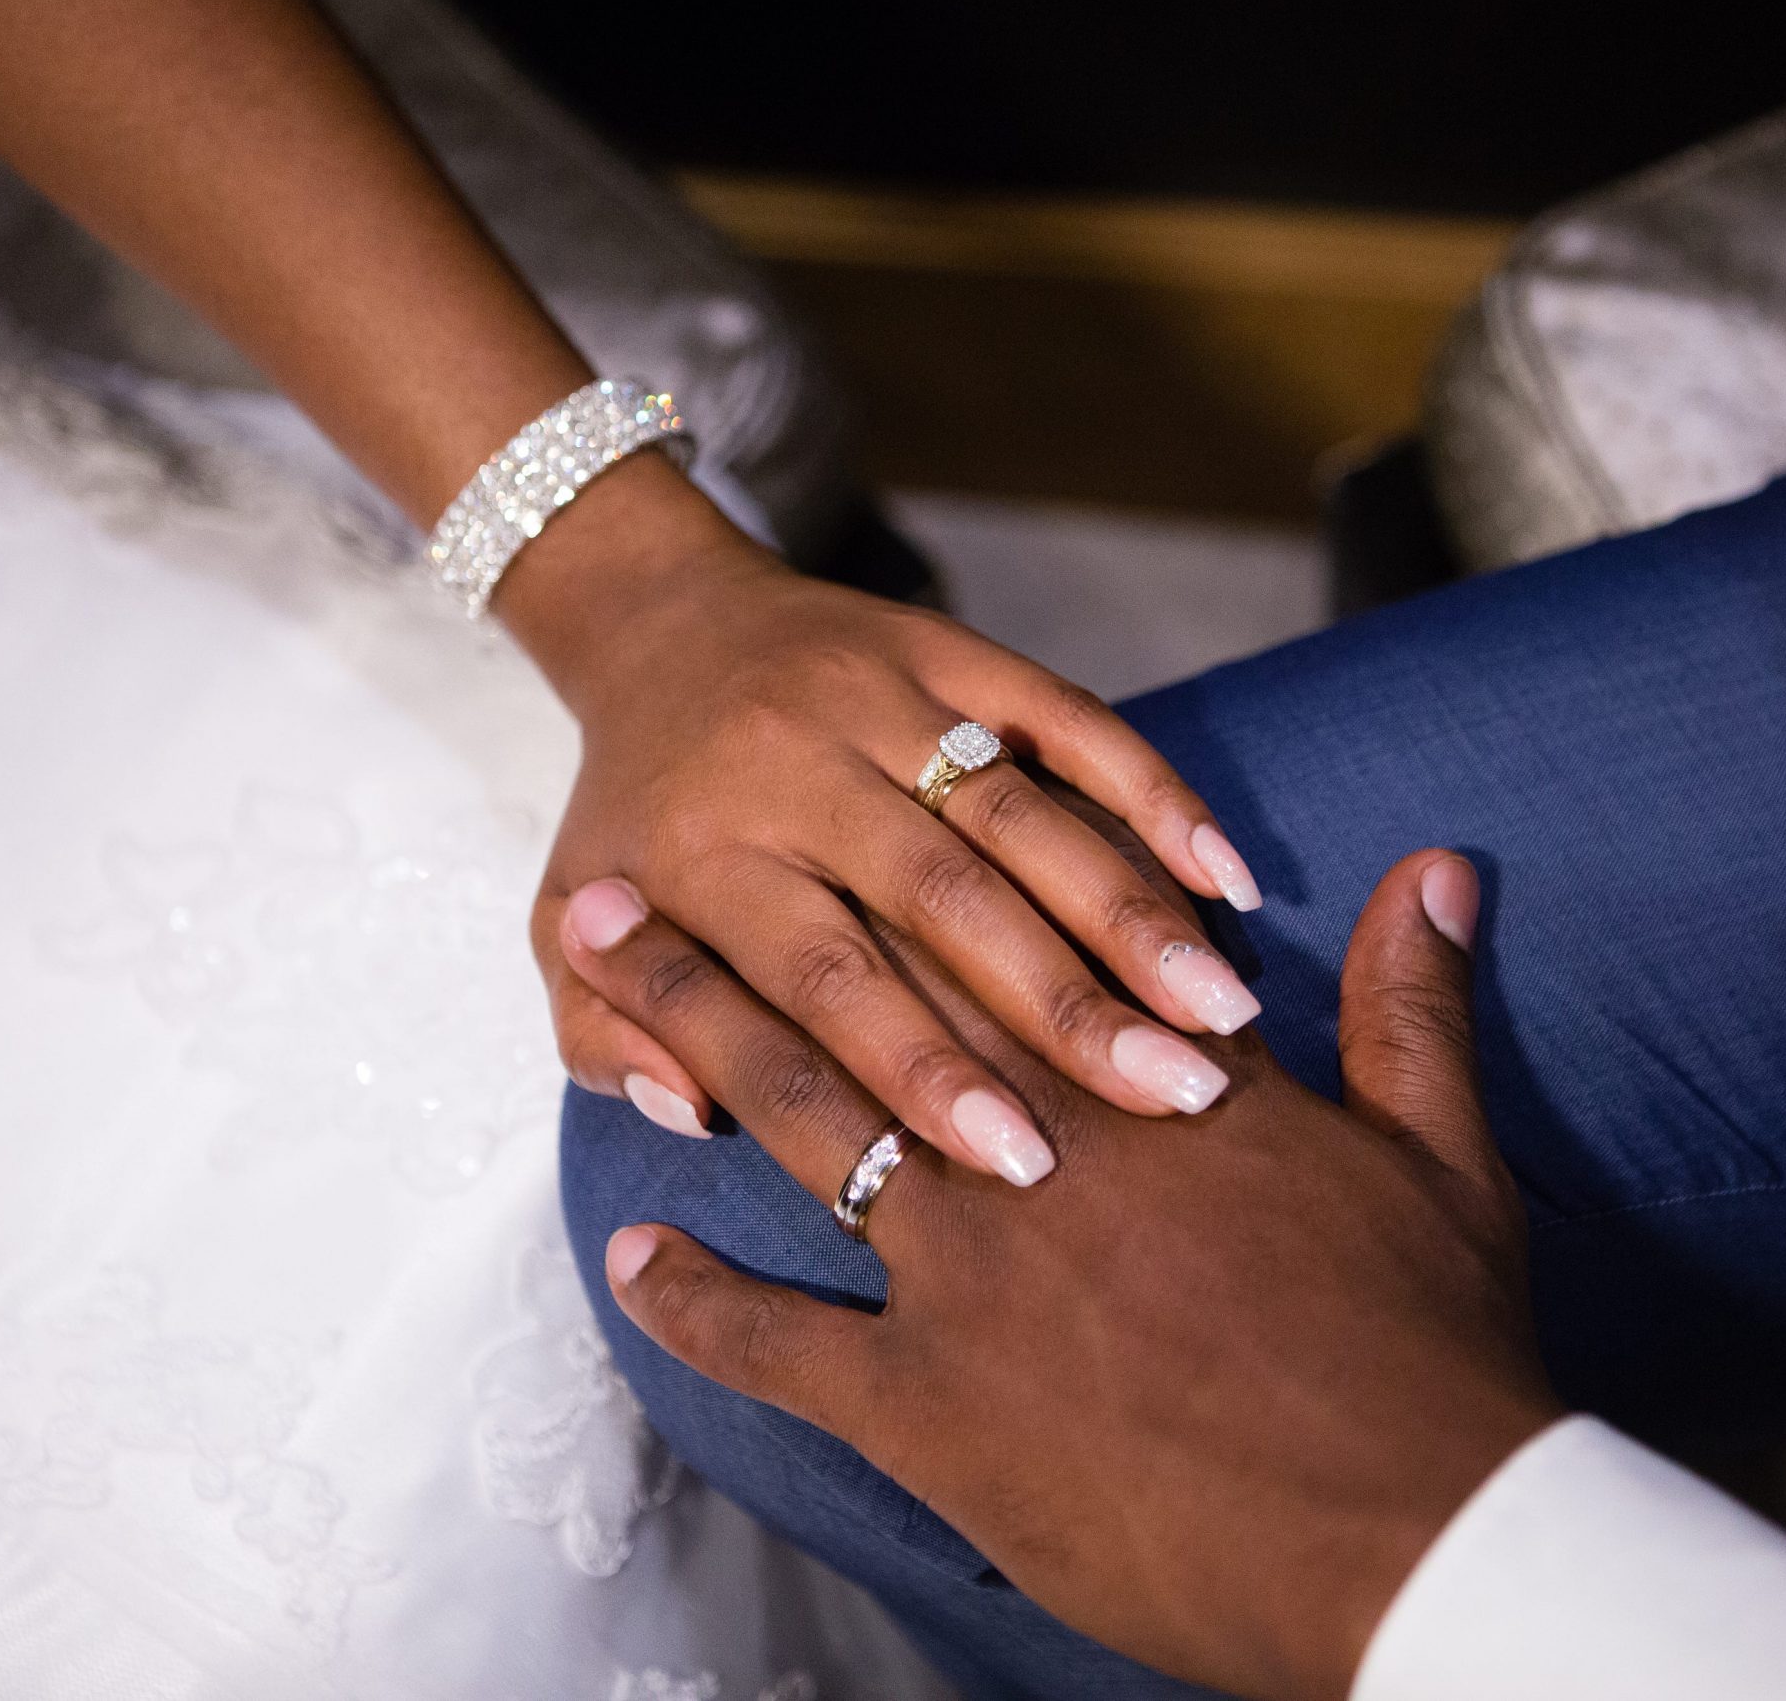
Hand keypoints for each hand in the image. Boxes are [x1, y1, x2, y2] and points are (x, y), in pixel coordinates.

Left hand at [520, 478, 1267, 1185]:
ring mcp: (882, 696)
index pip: (827, 980)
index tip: (1018, 1162)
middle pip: (946, 899)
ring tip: (1223, 1010)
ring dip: (1129, 911)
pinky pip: (1067, 713)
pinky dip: (1151, 786)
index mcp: (705, 855)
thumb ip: (606, 1034)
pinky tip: (1224, 873)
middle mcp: (797, 767)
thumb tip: (693, 1114)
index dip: (922, 1070)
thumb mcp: (560, 929)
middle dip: (1063, 1004)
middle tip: (1170, 1099)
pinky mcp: (952, 648)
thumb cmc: (630, 818)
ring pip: (1022, 811)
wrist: (656, 622)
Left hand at [576, 831, 1562, 1700]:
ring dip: (694, 1045)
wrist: (1402, 1536)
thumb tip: (1434, 870)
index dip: (908, 868)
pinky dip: (699, 1305)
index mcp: (1146, 1077)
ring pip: (803, 1126)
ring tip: (610, 978)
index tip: (819, 800)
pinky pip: (779, 1344)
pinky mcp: (926, 1404)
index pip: (1009, 942)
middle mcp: (1034, 1144)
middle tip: (626, 879)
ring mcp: (966, 1272)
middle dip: (743, 929)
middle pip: (867, 1003)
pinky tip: (638, 1261)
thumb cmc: (1427, 1351)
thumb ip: (1409, 1004)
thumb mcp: (1441, 1160)